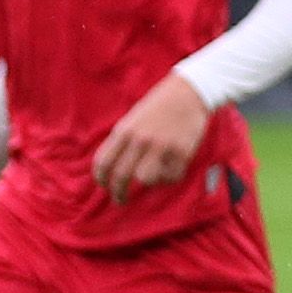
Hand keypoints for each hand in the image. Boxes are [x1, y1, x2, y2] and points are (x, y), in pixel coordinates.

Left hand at [91, 73, 211, 202]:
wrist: (190, 92)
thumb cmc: (159, 106)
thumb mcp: (134, 119)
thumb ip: (124, 141)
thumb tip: (114, 168)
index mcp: (125, 130)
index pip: (104, 162)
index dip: (101, 179)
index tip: (105, 186)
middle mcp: (140, 139)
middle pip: (121, 176)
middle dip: (118, 193)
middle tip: (120, 200)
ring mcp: (162, 146)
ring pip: (146, 179)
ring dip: (148, 182)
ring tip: (154, 177)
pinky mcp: (182, 151)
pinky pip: (171, 177)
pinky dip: (169, 178)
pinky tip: (171, 170)